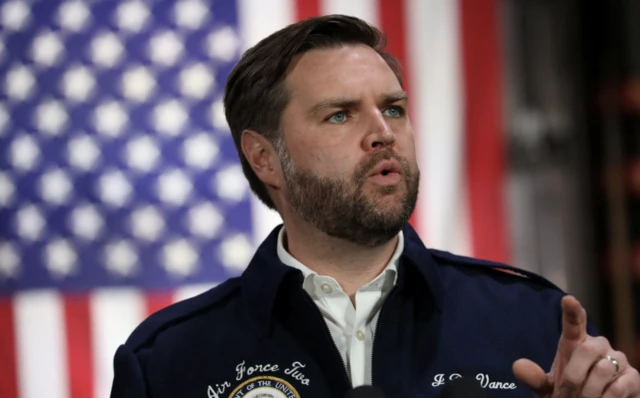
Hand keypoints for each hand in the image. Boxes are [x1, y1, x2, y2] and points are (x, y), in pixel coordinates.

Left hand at [512, 295, 639, 396]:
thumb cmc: (569, 394)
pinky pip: (618, 386)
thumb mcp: (548, 389)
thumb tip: (517, 366)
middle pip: (587, 349)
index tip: (568, 300)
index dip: (572, 310)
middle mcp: (598, 346)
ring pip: (603, 369)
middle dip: (573, 376)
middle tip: (565, 396)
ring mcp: (618, 359)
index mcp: (574, 343)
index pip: (574, 322)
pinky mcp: (633, 377)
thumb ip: (535, 378)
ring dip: (588, 392)